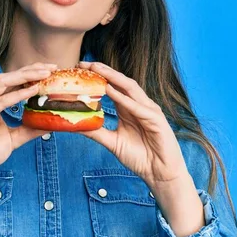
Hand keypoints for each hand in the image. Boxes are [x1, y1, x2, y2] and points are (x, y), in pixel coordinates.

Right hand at [0, 62, 56, 181]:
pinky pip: (0, 101)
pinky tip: (32, 90)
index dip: (32, 73)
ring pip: (3, 81)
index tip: (52, 70)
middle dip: (32, 69)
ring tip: (44, 73)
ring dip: (25, 75)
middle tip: (52, 66)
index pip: (14, 81)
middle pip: (10, 76)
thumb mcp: (13, 138)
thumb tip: (49, 124)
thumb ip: (29, 129)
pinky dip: (17, 95)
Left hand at [76, 61, 188, 188]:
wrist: (160, 173)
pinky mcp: (156, 120)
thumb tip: (76, 125)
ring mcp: (149, 110)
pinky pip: (138, 107)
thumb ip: (96, 132)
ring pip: (130, 88)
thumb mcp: (113, 142)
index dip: (97, 77)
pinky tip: (111, 91)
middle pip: (120, 82)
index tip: (79, 69)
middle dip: (103, 71)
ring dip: (113, 78)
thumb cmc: (140, 157)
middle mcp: (139, 105)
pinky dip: (124, 99)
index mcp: (129, 108)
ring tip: (96, 70)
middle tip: (84, 63)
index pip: (112, 87)